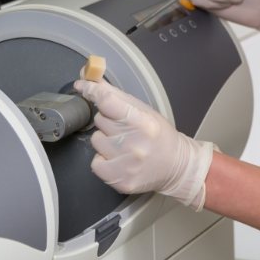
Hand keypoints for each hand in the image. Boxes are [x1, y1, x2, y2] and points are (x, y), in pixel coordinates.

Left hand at [73, 79, 214, 210]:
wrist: (176, 166)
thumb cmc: (158, 135)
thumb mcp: (143, 110)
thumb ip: (115, 94)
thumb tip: (89, 78)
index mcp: (143, 122)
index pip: (107, 101)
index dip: (92, 91)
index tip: (83, 86)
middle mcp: (134, 144)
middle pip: (100, 120)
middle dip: (108, 120)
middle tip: (124, 127)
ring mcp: (126, 164)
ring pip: (96, 140)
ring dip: (105, 140)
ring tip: (124, 144)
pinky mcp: (120, 180)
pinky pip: (95, 163)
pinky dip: (103, 159)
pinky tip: (119, 158)